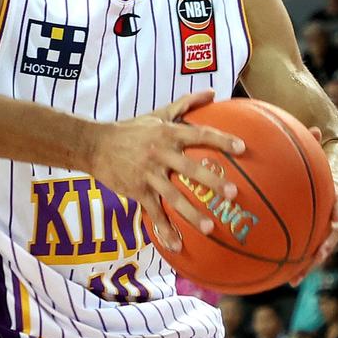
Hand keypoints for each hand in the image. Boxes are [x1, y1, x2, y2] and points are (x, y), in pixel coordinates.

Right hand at [90, 90, 244, 251]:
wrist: (94, 145)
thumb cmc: (130, 129)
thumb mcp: (156, 114)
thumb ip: (185, 104)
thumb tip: (212, 92)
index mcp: (167, 133)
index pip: (199, 135)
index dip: (221, 140)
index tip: (242, 148)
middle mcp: (159, 153)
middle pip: (189, 168)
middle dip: (211, 181)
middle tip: (233, 193)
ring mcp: (148, 174)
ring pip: (172, 196)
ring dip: (192, 213)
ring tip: (211, 228)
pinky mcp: (137, 191)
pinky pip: (153, 213)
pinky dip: (164, 230)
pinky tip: (176, 245)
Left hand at [290, 126, 337, 285]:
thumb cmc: (326, 172)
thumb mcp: (322, 160)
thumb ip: (315, 146)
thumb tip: (313, 128)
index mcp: (336, 198)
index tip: (335, 220)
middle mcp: (334, 219)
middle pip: (331, 236)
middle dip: (324, 247)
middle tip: (317, 256)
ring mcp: (326, 233)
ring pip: (318, 252)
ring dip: (308, 265)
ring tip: (294, 278)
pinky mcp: (315, 241)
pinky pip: (305, 255)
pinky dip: (295, 266)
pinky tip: (280, 279)